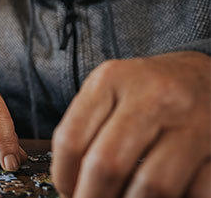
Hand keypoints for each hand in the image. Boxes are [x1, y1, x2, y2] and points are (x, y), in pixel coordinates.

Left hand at [51, 51, 210, 197]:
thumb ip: (85, 128)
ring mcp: (191, 120)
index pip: (72, 139)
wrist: (204, 74)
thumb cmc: (146, 89)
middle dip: (92, 197)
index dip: (63, 176)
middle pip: (108, 164)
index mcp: (112, 80)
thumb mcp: (109, 91)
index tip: (66, 190)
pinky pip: (195, 191)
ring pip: (152, 184)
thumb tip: (69, 182)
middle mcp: (152, 96)